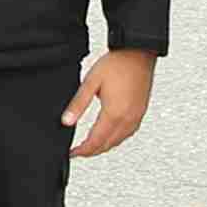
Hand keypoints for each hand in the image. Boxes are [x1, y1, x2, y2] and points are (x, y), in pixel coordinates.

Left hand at [63, 47, 156, 162]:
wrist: (139, 53)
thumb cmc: (117, 64)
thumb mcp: (91, 82)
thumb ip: (78, 104)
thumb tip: (66, 121)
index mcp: (114, 113)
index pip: (95, 141)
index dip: (82, 151)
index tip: (72, 153)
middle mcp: (127, 119)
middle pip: (107, 145)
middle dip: (91, 152)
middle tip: (78, 152)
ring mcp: (136, 117)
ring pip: (119, 141)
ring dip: (104, 147)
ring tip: (91, 147)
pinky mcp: (141, 113)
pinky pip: (128, 134)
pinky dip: (116, 139)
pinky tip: (110, 136)